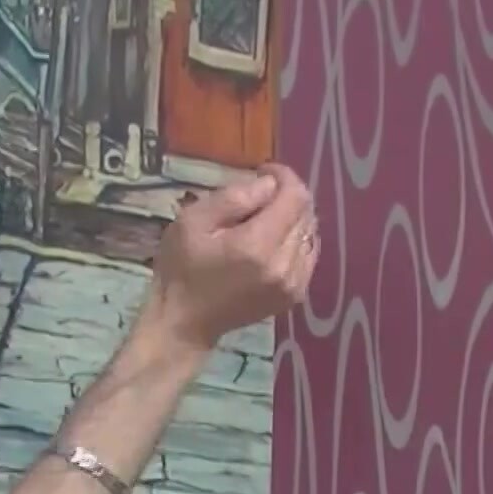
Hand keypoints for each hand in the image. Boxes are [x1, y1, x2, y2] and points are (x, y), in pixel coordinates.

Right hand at [145, 163, 318, 348]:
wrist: (185, 322)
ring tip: (264, 219)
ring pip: (311, 233)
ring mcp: (293, 284)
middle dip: (287, 196)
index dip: (284, 176)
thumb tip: (269, 184)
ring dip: (292, 218)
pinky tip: (272, 242)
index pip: (295, 196)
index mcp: (258, 245)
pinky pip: (309, 255)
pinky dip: (295, 241)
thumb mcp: (192, 221)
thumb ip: (234, 197)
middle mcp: (284, 265)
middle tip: (259, 195)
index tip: (262, 171)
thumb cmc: (181, 268)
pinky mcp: (294, 295)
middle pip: (306, 213)